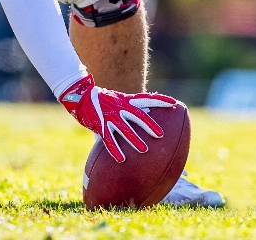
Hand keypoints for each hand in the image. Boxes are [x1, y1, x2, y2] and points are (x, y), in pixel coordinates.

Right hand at [59, 75, 176, 161]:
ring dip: (134, 139)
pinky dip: (115, 149)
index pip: (147, 99)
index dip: (161, 100)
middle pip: (138, 115)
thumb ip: (129, 108)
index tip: (175, 103)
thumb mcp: (117, 100)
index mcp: (126, 100)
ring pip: (124, 128)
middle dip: (149, 125)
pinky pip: (108, 139)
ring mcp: (110, 116)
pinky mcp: (100, 125)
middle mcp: (120, 107)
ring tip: (144, 149)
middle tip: (160, 135)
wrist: (81, 95)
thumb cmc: (101, 100)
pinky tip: (121, 159)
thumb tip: (146, 115)